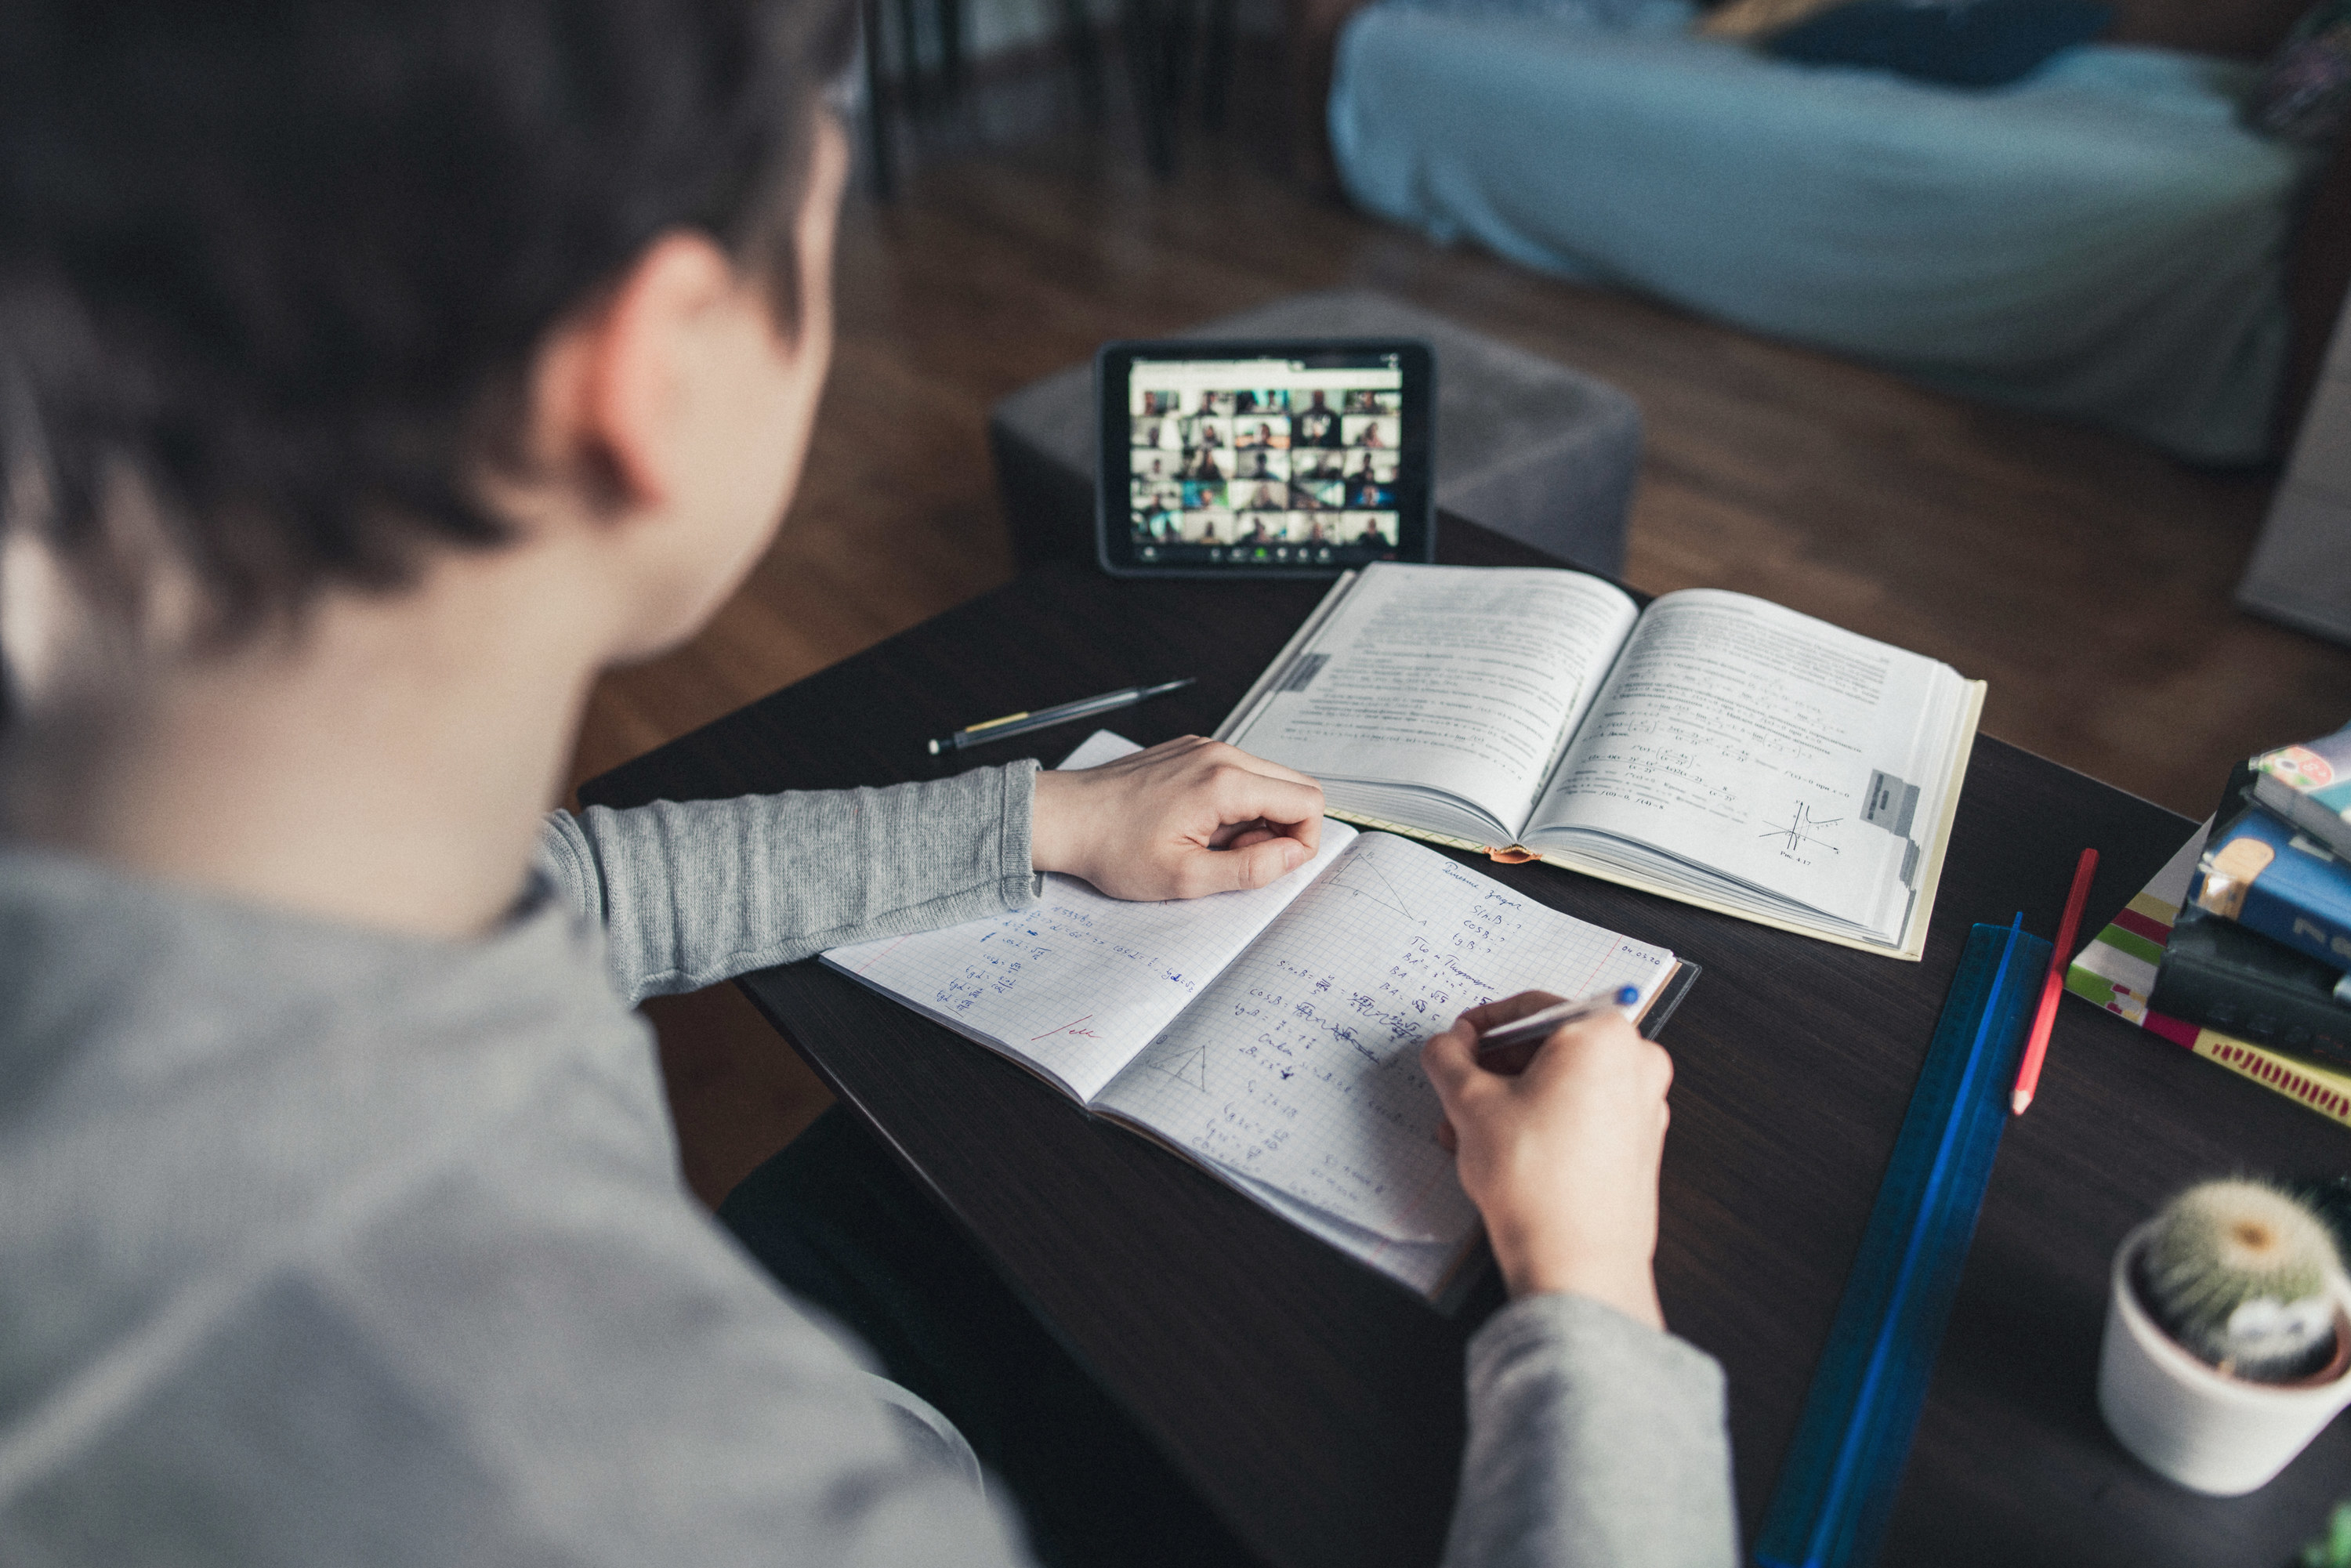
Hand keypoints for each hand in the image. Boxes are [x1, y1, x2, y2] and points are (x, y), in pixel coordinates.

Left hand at [1029, 736, 1324, 899]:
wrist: (1063, 818)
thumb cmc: (1113, 848)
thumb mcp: (1186, 878)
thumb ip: (1250, 869)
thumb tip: (1293, 856)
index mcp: (1224, 781)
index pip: (1308, 801)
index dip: (1302, 842)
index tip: (1269, 865)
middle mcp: (1219, 754)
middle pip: (1294, 785)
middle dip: (1282, 829)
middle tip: (1238, 857)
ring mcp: (1204, 748)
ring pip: (1267, 780)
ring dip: (1256, 817)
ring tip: (1212, 843)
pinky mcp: (1190, 751)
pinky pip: (1237, 774)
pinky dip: (1233, 804)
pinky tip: (1197, 826)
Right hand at [1421, 991, 1673, 1326]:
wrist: (1576, 1262)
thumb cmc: (1537, 1182)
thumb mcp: (1470, 1103)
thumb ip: (1449, 1058)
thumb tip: (1447, 1044)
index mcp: (1604, 1036)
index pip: (1530, 1008)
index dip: (1481, 1025)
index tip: (1455, 1043)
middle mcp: (1636, 1064)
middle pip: (1548, 1047)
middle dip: (1493, 1070)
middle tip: (1456, 1090)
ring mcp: (1643, 1107)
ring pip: (1561, 1084)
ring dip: (1509, 1100)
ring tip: (1467, 1131)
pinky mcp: (1638, 1146)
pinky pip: (1581, 1113)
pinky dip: (1540, 1121)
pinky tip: (1501, 1150)